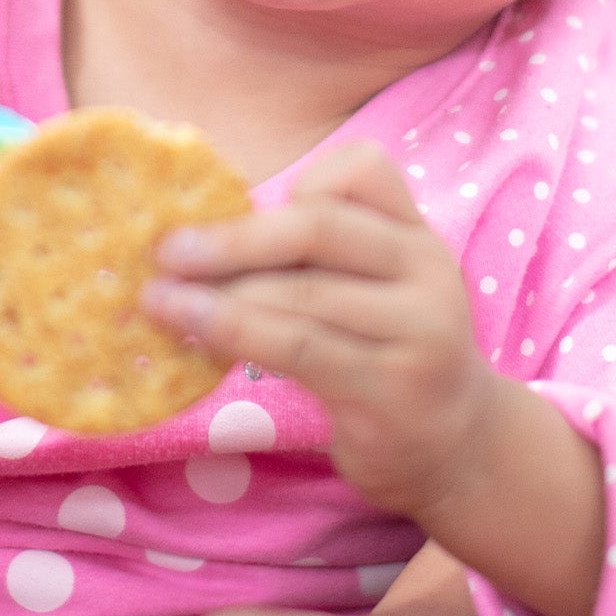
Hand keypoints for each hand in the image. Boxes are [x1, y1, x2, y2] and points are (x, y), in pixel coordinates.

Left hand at [143, 142, 493, 525]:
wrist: (455, 446)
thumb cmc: (386, 353)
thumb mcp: (371, 289)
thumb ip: (315, 254)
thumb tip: (197, 230)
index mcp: (416, 234)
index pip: (361, 169)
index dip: (297, 182)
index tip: (240, 213)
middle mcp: (428, 271)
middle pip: (319, 227)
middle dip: (232, 238)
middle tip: (166, 253)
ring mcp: (418, 332)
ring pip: (301, 294)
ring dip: (218, 296)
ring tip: (159, 300)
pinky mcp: (392, 390)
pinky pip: (300, 349)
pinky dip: (238, 336)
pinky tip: (195, 337)